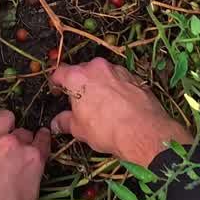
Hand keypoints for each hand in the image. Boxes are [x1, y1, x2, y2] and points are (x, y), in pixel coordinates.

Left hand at [0, 110, 49, 199]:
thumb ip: (31, 177)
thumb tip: (27, 173)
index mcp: (33, 159)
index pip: (43, 139)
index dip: (41, 139)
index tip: (39, 139)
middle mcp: (14, 144)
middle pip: (23, 131)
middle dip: (20, 139)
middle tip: (13, 151)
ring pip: (3, 118)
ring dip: (4, 126)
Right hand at [49, 58, 192, 166]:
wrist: (143, 131)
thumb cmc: (107, 129)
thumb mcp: (79, 129)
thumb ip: (65, 122)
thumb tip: (57, 123)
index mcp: (78, 77)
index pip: (60, 72)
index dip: (56, 83)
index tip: (57, 92)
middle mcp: (97, 68)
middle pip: (82, 71)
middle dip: (79, 84)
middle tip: (79, 102)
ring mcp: (117, 70)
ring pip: (102, 74)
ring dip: (99, 85)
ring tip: (101, 105)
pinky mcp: (133, 76)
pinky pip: (118, 79)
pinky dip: (115, 88)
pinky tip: (118, 105)